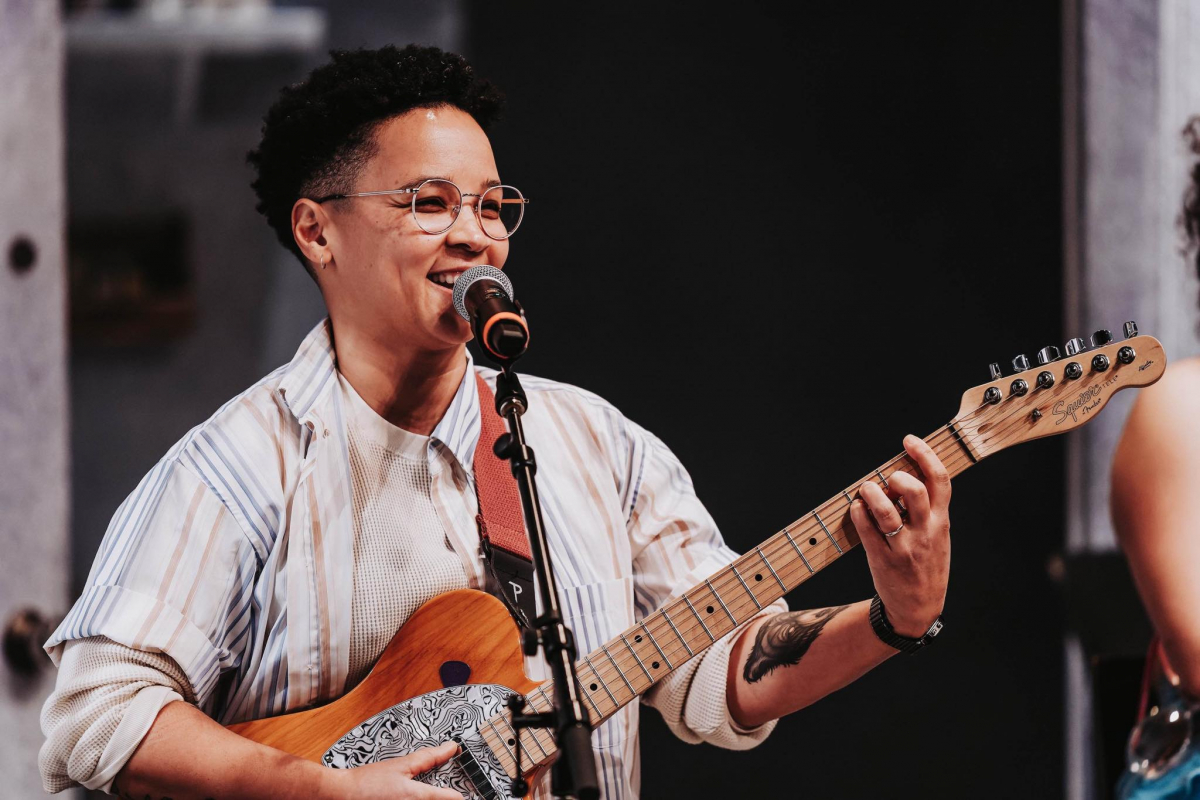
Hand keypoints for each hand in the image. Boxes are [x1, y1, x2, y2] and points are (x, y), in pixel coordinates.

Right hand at [327, 741, 463, 798]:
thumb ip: (429, 757)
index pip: (452, 799)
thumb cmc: (365, 783)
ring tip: (414, 793)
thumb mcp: (401, 764)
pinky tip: (404, 796)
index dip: (459, 794)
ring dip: (430, 799)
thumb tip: (450, 748)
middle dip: (444, 797)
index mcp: (419, 797)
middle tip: (439, 791)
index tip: (461, 792)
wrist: (341, 794)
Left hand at [849, 434, 950, 637]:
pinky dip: (858, 513)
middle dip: (897, 477)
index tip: (909, 440)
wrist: (918, 608)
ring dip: (871, 493)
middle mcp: (926, 533)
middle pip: (916, 492)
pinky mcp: (882, 559)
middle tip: (887, 479)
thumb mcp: (939, 536)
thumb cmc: (926, 565)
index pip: (941, 481)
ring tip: (866, 490)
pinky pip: (866, 531)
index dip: (925, 455)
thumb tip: (903, 475)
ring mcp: (904, 548)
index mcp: (942, 523)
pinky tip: (856, 508)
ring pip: (886, 512)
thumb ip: (928, 509)